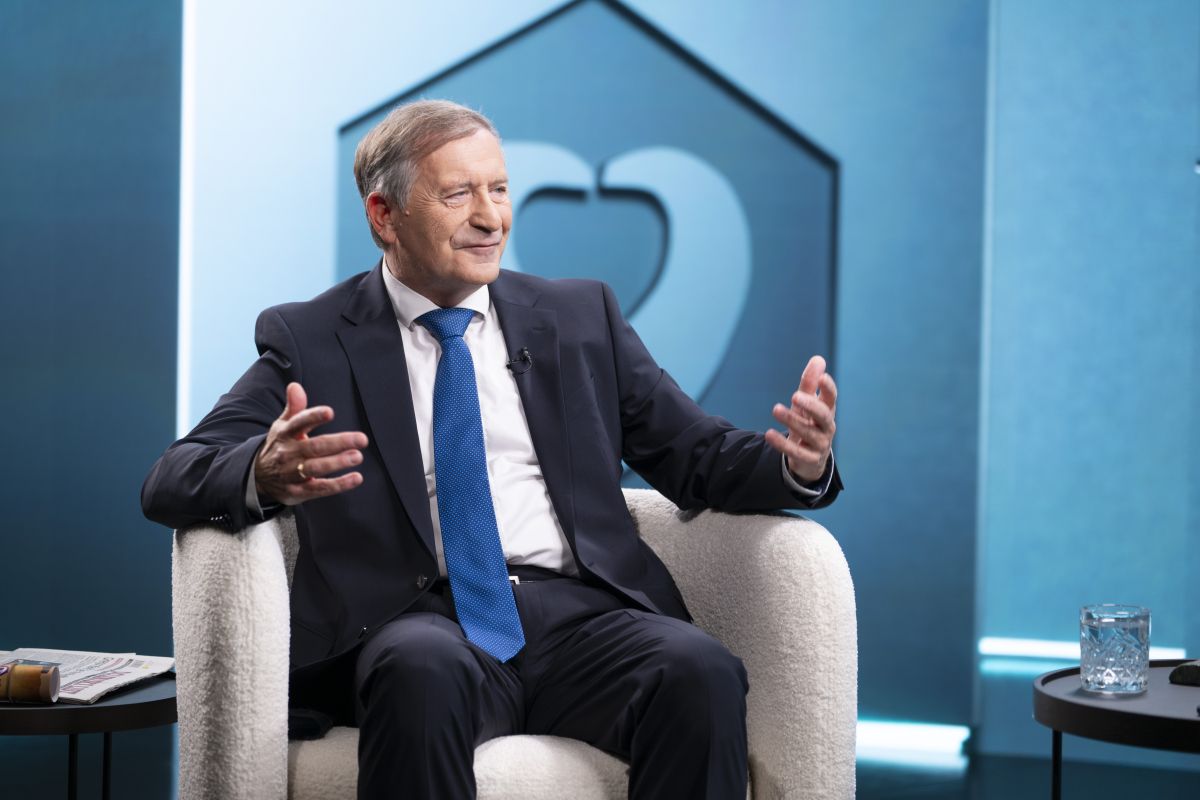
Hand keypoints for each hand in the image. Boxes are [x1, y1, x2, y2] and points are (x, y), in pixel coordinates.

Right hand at [254, 382, 368, 505]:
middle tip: (361, 439)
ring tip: (358, 456)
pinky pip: (320, 488)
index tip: (330, 412)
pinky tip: (356, 478)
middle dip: (338, 443)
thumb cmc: (279, 445)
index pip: (299, 422)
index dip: (314, 417)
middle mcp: (288, 453)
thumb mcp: (283, 425)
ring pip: (316, 468)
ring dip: (337, 463)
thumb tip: (295, 386)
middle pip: (314, 447)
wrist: (257, 476)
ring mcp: (292, 474)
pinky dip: (338, 484)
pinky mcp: (298, 492)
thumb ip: (294, 407)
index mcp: (285, 434)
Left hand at [765, 355, 836, 483]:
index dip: (828, 388)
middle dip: (811, 405)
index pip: (831, 398)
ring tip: (775, 409)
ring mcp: (820, 444)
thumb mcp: (807, 404)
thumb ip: (809, 383)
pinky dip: (782, 444)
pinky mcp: (809, 459)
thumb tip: (818, 359)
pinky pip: (796, 452)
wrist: (809, 458)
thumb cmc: (808, 423)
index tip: (821, 378)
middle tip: (795, 395)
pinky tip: (769, 434)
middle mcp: (827, 427)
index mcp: (827, 411)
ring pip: (808, 432)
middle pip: (823, 415)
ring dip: (791, 420)